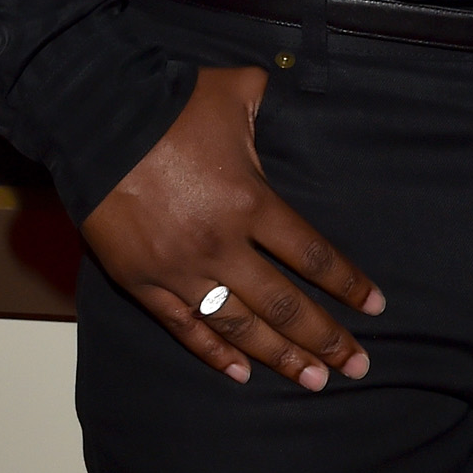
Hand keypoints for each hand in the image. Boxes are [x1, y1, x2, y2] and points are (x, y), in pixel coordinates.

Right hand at [81, 65, 384, 387]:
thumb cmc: (170, 103)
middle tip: (357, 366)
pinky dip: (215, 354)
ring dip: (280, 357)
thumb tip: (284, 92)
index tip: (375, 306)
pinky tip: (243, 373)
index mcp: (252, 202)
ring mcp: (181, 270)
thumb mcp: (235, 92)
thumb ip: (267, 103)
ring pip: (240, 327)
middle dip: (326, 338)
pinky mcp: (143, 283)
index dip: (348, 284)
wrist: (97, 120)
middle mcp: (222, 246)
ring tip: (313, 381)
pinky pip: (186, 328)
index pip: (314, 256)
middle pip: (284, 305)